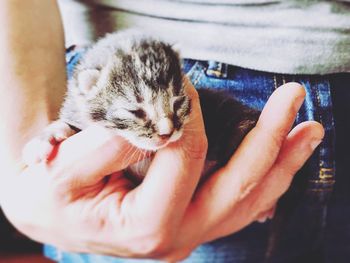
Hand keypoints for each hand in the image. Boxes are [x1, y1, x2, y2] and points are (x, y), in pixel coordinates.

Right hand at [0, 80, 323, 260]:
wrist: (50, 211)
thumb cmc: (53, 195)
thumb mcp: (62, 171)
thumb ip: (108, 146)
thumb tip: (157, 123)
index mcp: (146, 228)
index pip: (183, 158)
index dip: (185, 114)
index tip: (180, 84)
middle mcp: (176, 237)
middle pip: (238, 187)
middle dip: (269, 140)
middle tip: (293, 102)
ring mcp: (189, 232)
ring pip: (249, 201)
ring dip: (281, 164)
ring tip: (308, 133)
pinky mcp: (191, 222)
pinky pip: (238, 205)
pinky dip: (263, 182)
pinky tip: (281, 164)